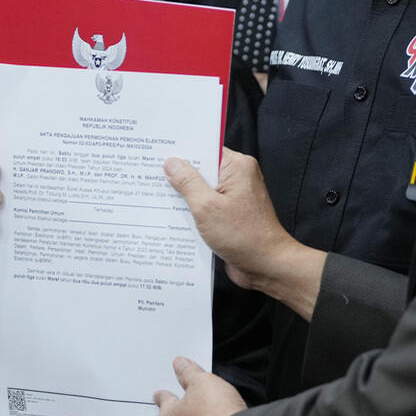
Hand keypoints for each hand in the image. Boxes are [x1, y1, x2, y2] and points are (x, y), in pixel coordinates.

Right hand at [165, 150, 325, 317]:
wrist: (267, 266)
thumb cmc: (243, 235)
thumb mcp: (207, 206)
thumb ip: (187, 182)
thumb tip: (172, 163)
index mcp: (237, 166)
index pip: (205, 149)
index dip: (181, 152)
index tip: (157, 153)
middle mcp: (238, 177)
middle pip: (202, 170)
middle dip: (178, 175)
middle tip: (148, 175)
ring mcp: (235, 197)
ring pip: (203, 190)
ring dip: (184, 197)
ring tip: (154, 196)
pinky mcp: (231, 214)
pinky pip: (208, 206)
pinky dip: (193, 211)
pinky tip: (172, 216)